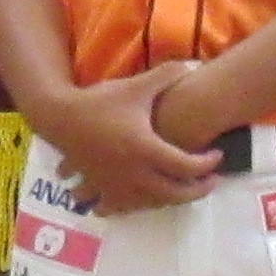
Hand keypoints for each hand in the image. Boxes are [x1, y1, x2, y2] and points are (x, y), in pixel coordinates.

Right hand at [42, 70, 220, 217]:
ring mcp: (117, 185)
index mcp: (146, 149)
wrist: (59, 117)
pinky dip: (136, 207)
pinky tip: (142, 201)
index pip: (187, 166)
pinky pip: (123, 207)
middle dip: (198, 190)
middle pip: (175, 194)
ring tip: (183, 189)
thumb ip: (165, 77)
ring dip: (172, 200)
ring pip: (152, 204)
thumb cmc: (99, 102)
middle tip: (211, 182)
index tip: (217, 156)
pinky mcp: (101, 188)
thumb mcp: (134, 86)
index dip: (207, 164)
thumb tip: (192, 67)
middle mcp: (134, 173)